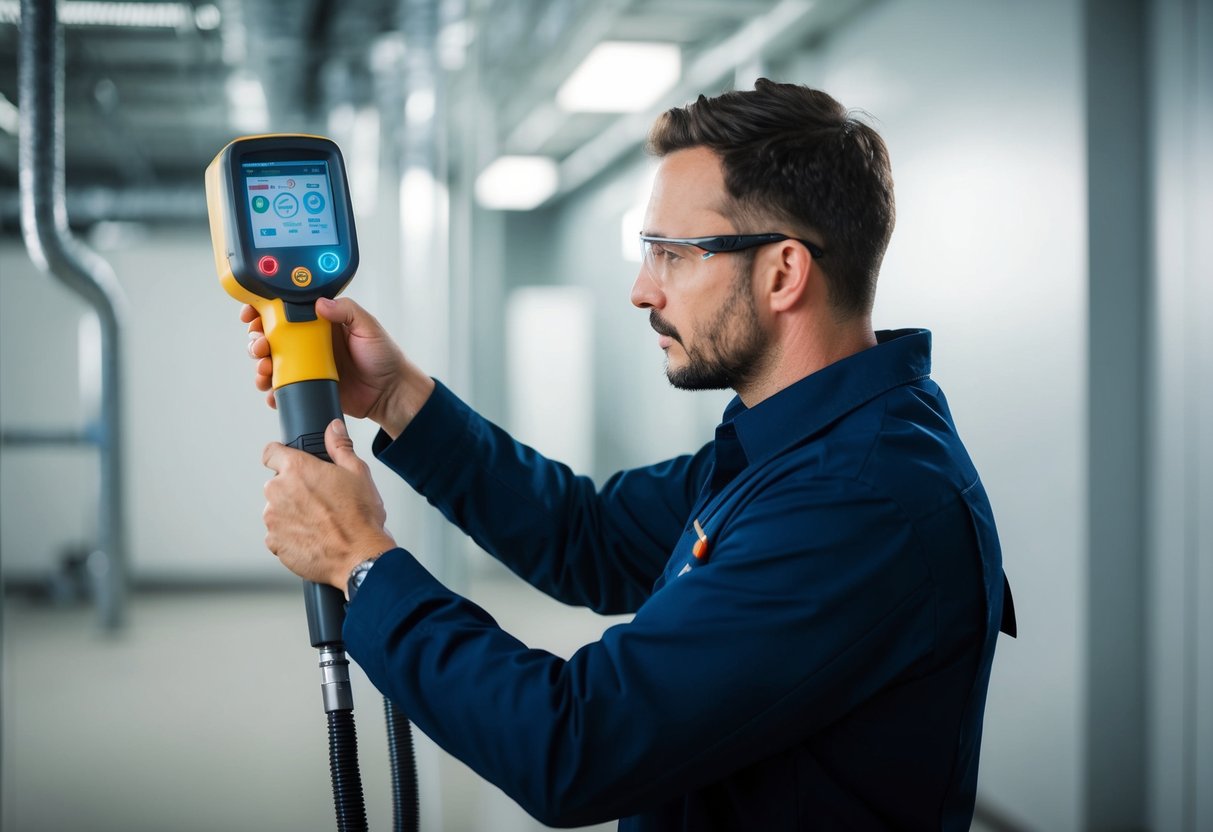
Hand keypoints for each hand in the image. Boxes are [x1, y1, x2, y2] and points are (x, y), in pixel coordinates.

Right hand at [243, 297, 434, 437]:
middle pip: (270, 336)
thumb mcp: (368, 326)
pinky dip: (272, 390)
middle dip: (257, 339)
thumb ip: (346, 311)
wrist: (390, 392)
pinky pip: (282, 387)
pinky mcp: (307, 386)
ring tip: (264, 369)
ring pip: (271, 362)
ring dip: (260, 364)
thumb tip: (320, 304)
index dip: (264, 309)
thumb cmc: (383, 357)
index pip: (285, 310)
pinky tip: (272, 391)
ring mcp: (306, 365)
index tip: (253, 313)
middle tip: (261, 345)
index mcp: (320, 322)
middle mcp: (308, 342)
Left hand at [262, 419, 395, 591]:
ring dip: (292, 514)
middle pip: (277, 484)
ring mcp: (273, 519)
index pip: (270, 452)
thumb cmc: (360, 517)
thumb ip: (340, 446)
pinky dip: (291, 535)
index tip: (288, 463)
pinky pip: (278, 534)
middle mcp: (278, 492)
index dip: (281, 456)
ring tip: (320, 522)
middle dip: (294, 490)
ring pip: (277, 510)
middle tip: (320, 500)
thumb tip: (333, 428)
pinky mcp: (274, 543)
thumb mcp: (358, 472)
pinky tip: (314, 537)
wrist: (360, 557)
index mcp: (297, 469)